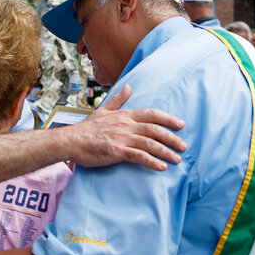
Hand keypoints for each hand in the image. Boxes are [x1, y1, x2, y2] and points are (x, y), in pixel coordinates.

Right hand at [61, 85, 185, 171]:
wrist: (70, 141)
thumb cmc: (87, 128)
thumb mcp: (103, 110)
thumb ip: (118, 100)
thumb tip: (128, 87)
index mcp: (124, 115)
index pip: (151, 114)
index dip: (168, 119)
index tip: (180, 124)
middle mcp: (126, 125)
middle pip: (155, 129)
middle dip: (172, 138)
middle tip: (184, 146)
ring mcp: (122, 138)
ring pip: (150, 143)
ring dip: (166, 152)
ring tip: (177, 159)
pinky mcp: (116, 152)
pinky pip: (139, 156)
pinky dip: (152, 161)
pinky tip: (161, 167)